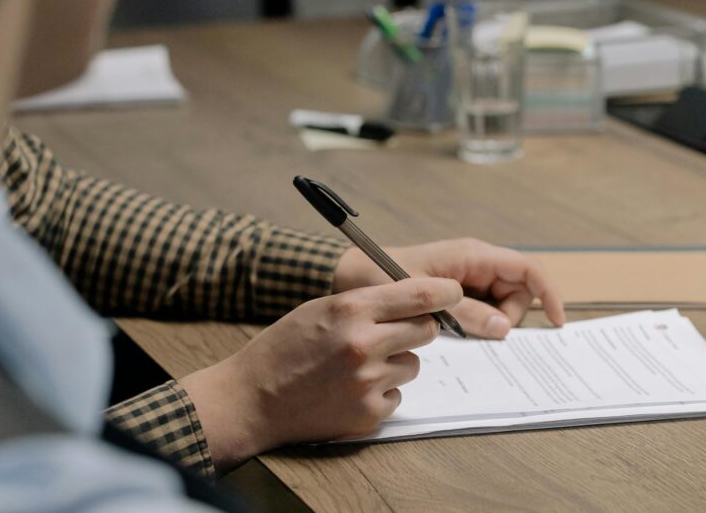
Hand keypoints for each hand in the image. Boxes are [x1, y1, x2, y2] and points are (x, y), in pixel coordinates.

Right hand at [179, 277, 461, 471]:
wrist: (252, 398)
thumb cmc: (285, 347)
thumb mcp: (322, 308)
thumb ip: (368, 303)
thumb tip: (418, 301)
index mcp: (351, 309)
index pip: (419, 295)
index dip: (445, 292)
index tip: (454, 292)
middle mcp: (364, 344)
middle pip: (426, 329)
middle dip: (417, 328)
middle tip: (393, 332)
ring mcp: (367, 382)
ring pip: (412, 363)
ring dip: (395, 361)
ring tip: (357, 365)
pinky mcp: (368, 413)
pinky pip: (398, 395)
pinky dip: (382, 391)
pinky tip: (350, 388)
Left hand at [334, 238, 564, 338]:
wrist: (349, 276)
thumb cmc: (381, 277)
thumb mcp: (424, 300)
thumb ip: (464, 313)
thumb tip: (504, 329)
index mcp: (472, 255)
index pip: (527, 269)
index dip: (548, 293)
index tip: (558, 322)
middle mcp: (476, 264)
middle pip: (518, 292)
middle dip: (509, 316)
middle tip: (476, 331)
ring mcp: (467, 278)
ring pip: (502, 305)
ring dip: (490, 322)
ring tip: (456, 329)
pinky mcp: (457, 293)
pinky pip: (483, 311)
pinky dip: (478, 324)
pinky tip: (455, 331)